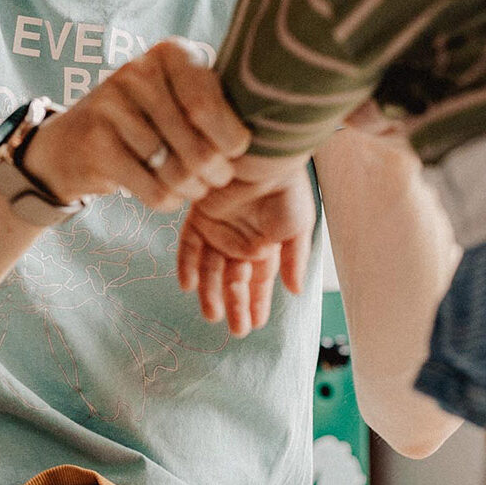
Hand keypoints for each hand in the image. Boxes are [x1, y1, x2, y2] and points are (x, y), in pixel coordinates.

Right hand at [21, 38, 249, 211]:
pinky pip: (152, 188)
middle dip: (216, 173)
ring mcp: (111, 104)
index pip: (211, 105)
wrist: (74, 142)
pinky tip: (167, 195)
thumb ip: (221, 105)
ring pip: (176, 171)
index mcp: (172, 53)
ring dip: (191, 190)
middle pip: (197, 144)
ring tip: (192, 187)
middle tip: (216, 179)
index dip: (232, 141)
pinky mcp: (95, 142)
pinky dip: (166, 200)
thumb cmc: (150, 122)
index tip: (236, 154)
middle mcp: (139, 70)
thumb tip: (274, 133)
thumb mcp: (183, 99)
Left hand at [178, 174, 316, 334]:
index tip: (256, 324)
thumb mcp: (298, 227)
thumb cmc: (286, 188)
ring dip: (210, 292)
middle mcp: (239, 239)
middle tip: (237, 330)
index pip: (258, 281)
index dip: (256, 303)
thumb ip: (294, 259)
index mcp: (265, 244)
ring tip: (212, 315)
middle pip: (233, 279)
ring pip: (210, 268)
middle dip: (235, 304)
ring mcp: (218, 229)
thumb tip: (296, 292)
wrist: (263, 155)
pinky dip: (187, 264)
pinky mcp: (199, 215)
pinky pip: (188, 244)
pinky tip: (189, 286)